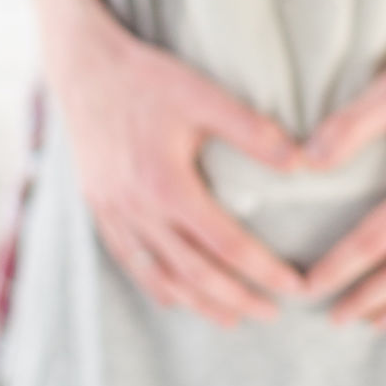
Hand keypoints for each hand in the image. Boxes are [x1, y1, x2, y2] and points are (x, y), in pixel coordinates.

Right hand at [40, 0, 308, 327]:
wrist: (84, 66)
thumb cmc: (148, 78)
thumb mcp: (203, 95)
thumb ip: (252, 131)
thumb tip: (302, 162)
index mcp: (166, 185)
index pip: (226, 245)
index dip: (263, 270)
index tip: (295, 287)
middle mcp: (137, 208)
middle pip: (194, 272)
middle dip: (236, 298)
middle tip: (272, 315)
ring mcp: (112, 211)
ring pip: (159, 274)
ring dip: (197, 302)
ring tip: (230, 319)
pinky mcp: (98, 205)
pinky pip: (129, 259)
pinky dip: (156, 283)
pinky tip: (174, 295)